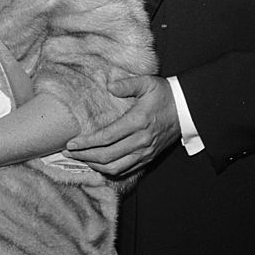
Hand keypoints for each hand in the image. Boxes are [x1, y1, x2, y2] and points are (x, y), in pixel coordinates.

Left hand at [64, 75, 179, 177]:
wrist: (186, 109)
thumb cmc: (164, 94)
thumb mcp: (147, 83)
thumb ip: (128, 84)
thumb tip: (110, 86)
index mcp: (138, 122)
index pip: (107, 137)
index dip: (87, 143)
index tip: (71, 144)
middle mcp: (141, 140)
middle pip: (108, 156)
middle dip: (85, 156)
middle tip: (68, 152)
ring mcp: (145, 152)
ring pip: (116, 167)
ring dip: (95, 166)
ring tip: (81, 159)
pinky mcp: (148, 158)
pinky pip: (126, 171)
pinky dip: (110, 171)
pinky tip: (99, 165)